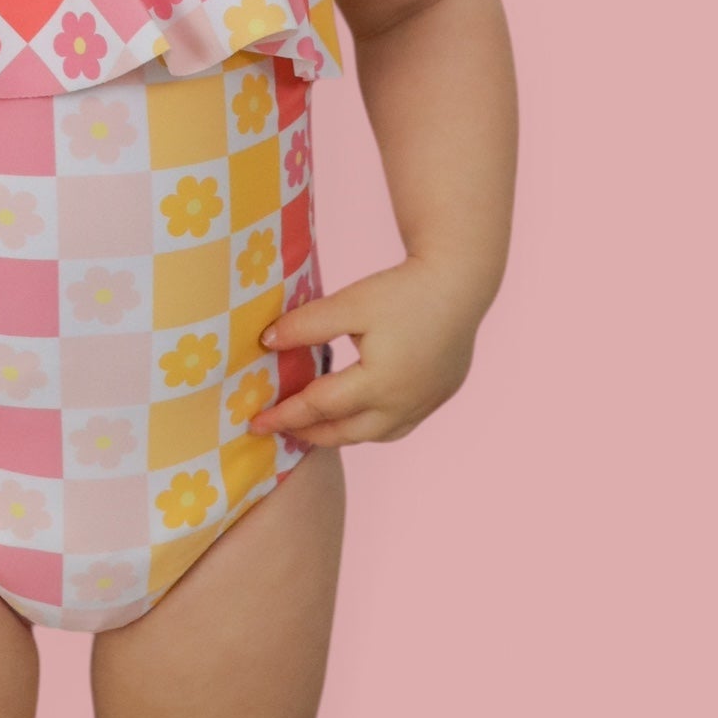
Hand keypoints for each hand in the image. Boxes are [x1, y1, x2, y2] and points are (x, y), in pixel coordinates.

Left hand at [249, 258, 481, 448]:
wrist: (461, 283)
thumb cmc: (403, 291)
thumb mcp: (349, 304)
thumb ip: (306, 325)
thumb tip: (267, 342)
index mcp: (377, 383)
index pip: (319, 408)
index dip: (285, 415)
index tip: (256, 422)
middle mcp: (402, 404)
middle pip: (346, 432)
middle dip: (309, 434)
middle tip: (280, 430)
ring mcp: (424, 404)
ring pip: (374, 435)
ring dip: (341, 434)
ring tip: (313, 427)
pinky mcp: (438, 395)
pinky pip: (399, 425)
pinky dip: (371, 427)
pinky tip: (358, 415)